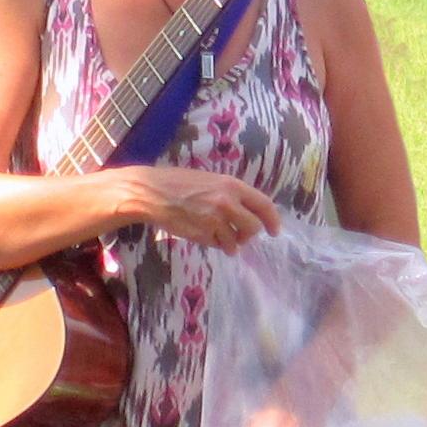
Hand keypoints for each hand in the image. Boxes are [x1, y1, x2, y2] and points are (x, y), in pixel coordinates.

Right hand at [127, 166, 280, 253]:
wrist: (152, 193)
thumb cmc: (179, 183)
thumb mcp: (210, 180)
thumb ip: (230, 194)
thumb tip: (248, 211)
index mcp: (232, 185)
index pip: (263, 204)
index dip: (272, 220)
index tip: (274, 230)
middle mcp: (227, 202)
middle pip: (253, 227)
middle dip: (249, 235)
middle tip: (242, 236)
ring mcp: (215, 220)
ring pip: (236, 241)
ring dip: (232, 244)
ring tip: (222, 238)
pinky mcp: (202, 234)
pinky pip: (218, 245)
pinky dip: (216, 244)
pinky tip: (204, 234)